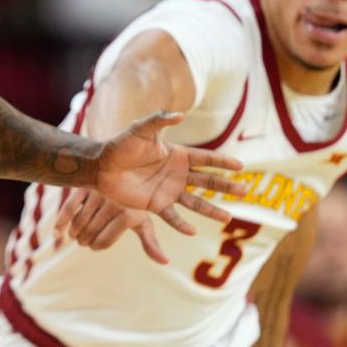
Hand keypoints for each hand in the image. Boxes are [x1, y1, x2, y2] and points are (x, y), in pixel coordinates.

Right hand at [54, 188, 171, 262]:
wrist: (127, 171)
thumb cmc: (134, 204)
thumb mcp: (143, 221)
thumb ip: (151, 243)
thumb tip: (165, 262)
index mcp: (129, 213)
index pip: (105, 239)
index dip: (98, 246)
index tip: (95, 247)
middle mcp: (113, 203)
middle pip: (91, 232)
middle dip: (85, 240)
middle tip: (84, 242)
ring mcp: (97, 194)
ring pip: (80, 221)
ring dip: (75, 233)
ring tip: (76, 236)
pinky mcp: (83, 186)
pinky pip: (69, 207)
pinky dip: (61, 222)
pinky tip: (57, 234)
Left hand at [91, 110, 245, 234]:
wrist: (101, 166)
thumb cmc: (120, 145)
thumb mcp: (140, 130)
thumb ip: (159, 121)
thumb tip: (180, 114)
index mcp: (177, 155)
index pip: (206, 159)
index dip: (223, 162)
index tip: (241, 166)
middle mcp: (177, 174)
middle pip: (207, 181)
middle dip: (226, 186)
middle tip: (246, 191)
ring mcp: (168, 190)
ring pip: (196, 202)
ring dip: (211, 210)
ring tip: (229, 217)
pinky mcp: (155, 204)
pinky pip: (172, 217)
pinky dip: (181, 225)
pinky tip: (193, 231)